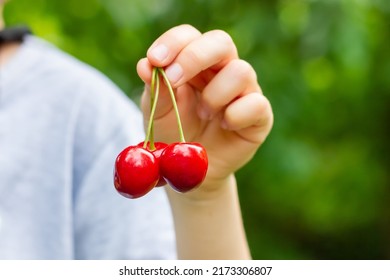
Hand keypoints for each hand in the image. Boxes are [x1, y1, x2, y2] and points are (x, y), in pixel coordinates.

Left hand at [137, 24, 272, 190]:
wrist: (191, 171)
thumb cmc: (175, 135)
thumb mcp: (158, 114)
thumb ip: (155, 91)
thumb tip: (145, 65)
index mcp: (195, 64)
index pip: (189, 36)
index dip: (174, 43)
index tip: (155, 60)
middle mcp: (223, 70)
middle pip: (221, 42)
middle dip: (195, 57)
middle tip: (175, 79)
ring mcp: (245, 91)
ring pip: (241, 71)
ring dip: (214, 95)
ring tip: (203, 114)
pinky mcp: (259, 115)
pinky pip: (256, 104)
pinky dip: (236, 115)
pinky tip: (224, 126)